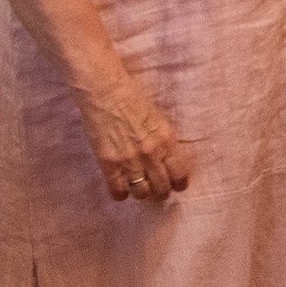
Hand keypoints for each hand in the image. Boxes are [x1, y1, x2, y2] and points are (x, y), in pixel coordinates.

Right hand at [77, 72, 192, 204]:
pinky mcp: (109, 163)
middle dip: (161, 192)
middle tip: (158, 191)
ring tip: (140, 190)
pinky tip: (121, 190)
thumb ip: (164, 141)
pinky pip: (118, 190)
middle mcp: (151, 153)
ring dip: (142, 194)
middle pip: (162, 187)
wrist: (105, 92)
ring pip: (142, 192)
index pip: (180, 172)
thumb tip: (168, 160)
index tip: (177, 186)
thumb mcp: (158, 119)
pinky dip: (120, 194)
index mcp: (167, 140)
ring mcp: (130, 160)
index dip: (179, 183)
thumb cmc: (132, 99)